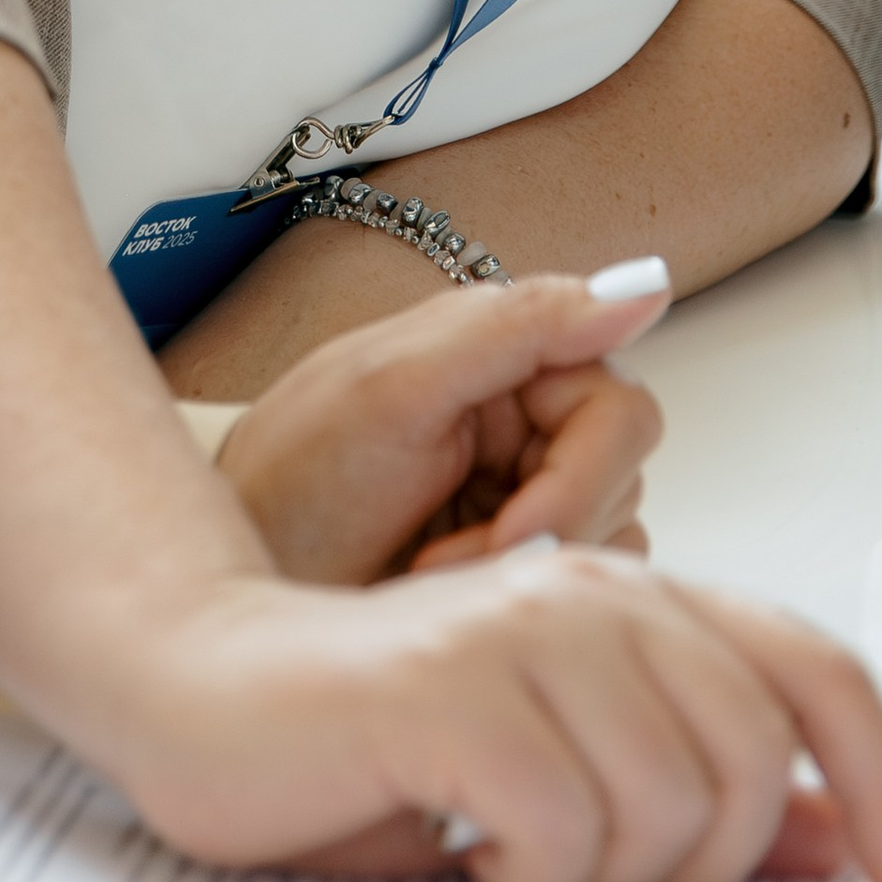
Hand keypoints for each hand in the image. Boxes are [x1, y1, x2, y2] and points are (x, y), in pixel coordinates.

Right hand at [81, 546, 881, 881]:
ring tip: (518, 851)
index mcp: (626, 595)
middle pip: (750, 763)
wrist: (196, 688)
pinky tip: (467, 847)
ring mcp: (516, 628)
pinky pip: (562, 828)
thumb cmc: (365, 736)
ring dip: (601, 877)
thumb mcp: (556, 771)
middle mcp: (585, 590)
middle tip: (607, 879)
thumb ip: (688, 794)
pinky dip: (525, 874)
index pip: (816, 670)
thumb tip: (826, 844)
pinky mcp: (447, 687)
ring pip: (667, 806)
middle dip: (700, 864)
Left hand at [217, 264, 667, 583]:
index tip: (515, 528)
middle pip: (624, 476)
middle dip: (548, 529)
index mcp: (501, 351)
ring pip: (613, 537)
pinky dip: (518, 598)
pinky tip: (444, 594)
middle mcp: (522, 415)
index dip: (580, 476)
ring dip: (525, 569)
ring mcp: (521, 489)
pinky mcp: (513, 558)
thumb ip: (519, 327)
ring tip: (430, 573)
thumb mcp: (394, 387)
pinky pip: (579, 585)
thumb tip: (644, 283)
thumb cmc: (293, 479)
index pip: (619, 406)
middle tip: (453, 562)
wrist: (237, 580)